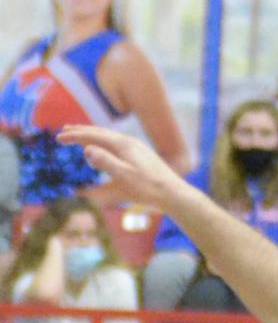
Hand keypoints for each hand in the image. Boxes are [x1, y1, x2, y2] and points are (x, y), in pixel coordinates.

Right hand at [57, 126, 185, 212]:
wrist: (172, 192)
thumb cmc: (148, 187)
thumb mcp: (124, 177)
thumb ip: (106, 162)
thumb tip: (87, 149)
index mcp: (123, 145)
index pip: (94, 136)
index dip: (76, 136)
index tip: (59, 137)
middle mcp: (129, 142)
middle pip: (101, 133)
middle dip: (82, 131)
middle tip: (64, 130)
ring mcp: (135, 147)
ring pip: (109, 137)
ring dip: (93, 135)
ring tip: (80, 135)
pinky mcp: (139, 155)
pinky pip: (116, 143)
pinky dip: (103, 142)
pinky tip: (103, 148)